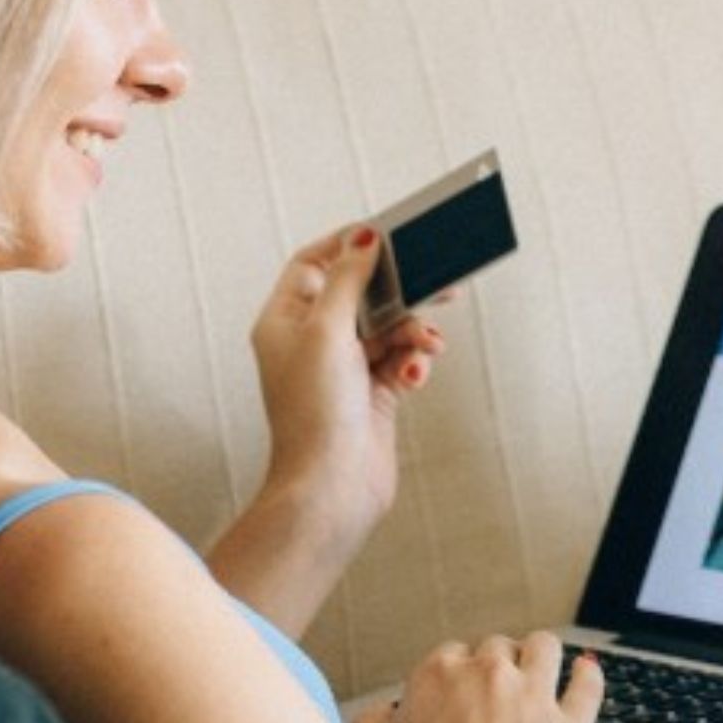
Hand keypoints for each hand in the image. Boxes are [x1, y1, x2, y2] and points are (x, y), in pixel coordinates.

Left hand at [247, 225, 445, 560]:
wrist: (332, 488)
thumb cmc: (316, 413)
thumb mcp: (328, 331)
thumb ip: (349, 281)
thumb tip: (363, 239)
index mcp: (285, 321)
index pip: (314, 263)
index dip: (347, 244)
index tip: (385, 234)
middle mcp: (311, 342)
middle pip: (360, 294)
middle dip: (399, 289)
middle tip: (437, 278)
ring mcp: (344, 369)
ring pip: (389, 328)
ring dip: (413, 331)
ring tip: (428, 343)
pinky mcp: (372, 394)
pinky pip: (401, 360)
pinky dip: (413, 363)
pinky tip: (415, 377)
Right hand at [351, 634, 604, 722]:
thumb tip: (384, 712)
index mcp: (438, 674)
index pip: (450, 654)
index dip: (455, 675)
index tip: (458, 696)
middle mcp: (488, 673)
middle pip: (496, 647)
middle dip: (495, 666)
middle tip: (493, 695)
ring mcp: (534, 694)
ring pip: (544, 646)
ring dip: (539, 655)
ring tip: (537, 671)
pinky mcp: (570, 721)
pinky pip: (588, 682)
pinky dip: (587, 674)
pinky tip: (583, 672)